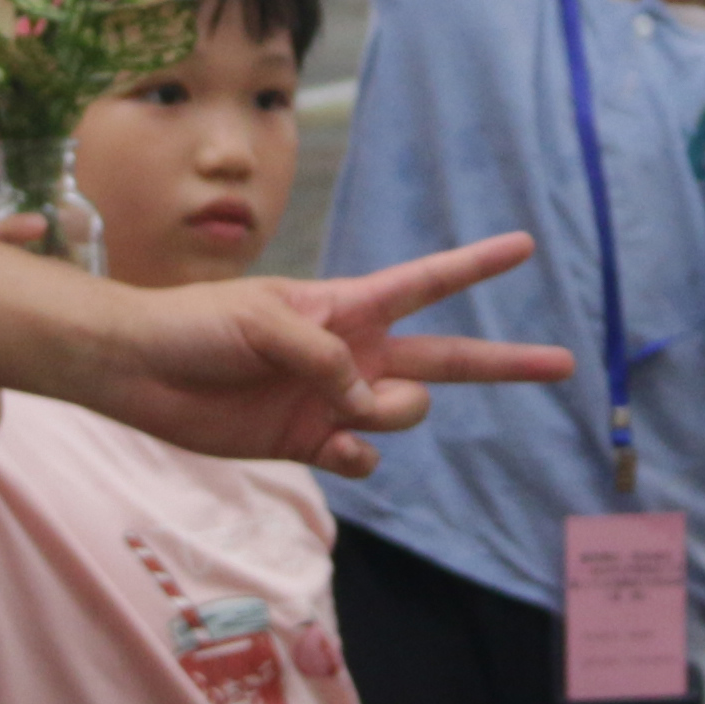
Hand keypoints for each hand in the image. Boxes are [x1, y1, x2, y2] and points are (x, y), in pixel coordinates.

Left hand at [100, 231, 571, 478]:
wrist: (140, 372)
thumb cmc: (194, 325)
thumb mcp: (262, 319)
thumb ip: (323, 356)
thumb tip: (365, 402)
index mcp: (347, 307)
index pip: (427, 283)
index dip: (477, 265)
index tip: (525, 245)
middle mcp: (354, 354)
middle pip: (449, 359)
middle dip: (506, 362)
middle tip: (564, 362)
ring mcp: (336, 402)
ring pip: (405, 416)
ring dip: (385, 415)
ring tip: (337, 407)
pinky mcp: (311, 444)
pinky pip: (365, 458)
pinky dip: (355, 455)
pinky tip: (327, 442)